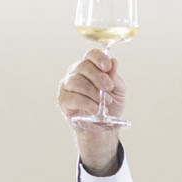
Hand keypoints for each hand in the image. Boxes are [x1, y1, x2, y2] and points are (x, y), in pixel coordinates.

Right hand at [58, 49, 125, 172]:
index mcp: (90, 67)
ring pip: (77, 81)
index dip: (99, 58)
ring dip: (93, 92)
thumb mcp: (118, 90)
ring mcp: (67, 86)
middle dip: (98, 77)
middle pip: (83, 66)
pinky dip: (87, 104)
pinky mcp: (63, 100)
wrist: (104, 127)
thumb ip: (115, 77)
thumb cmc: (109, 105)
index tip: (107, 66)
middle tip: (108, 87)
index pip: (91, 55)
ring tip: (105, 102)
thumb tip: (114, 62)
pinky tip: (96, 109)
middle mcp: (76, 73)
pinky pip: (73, 98)